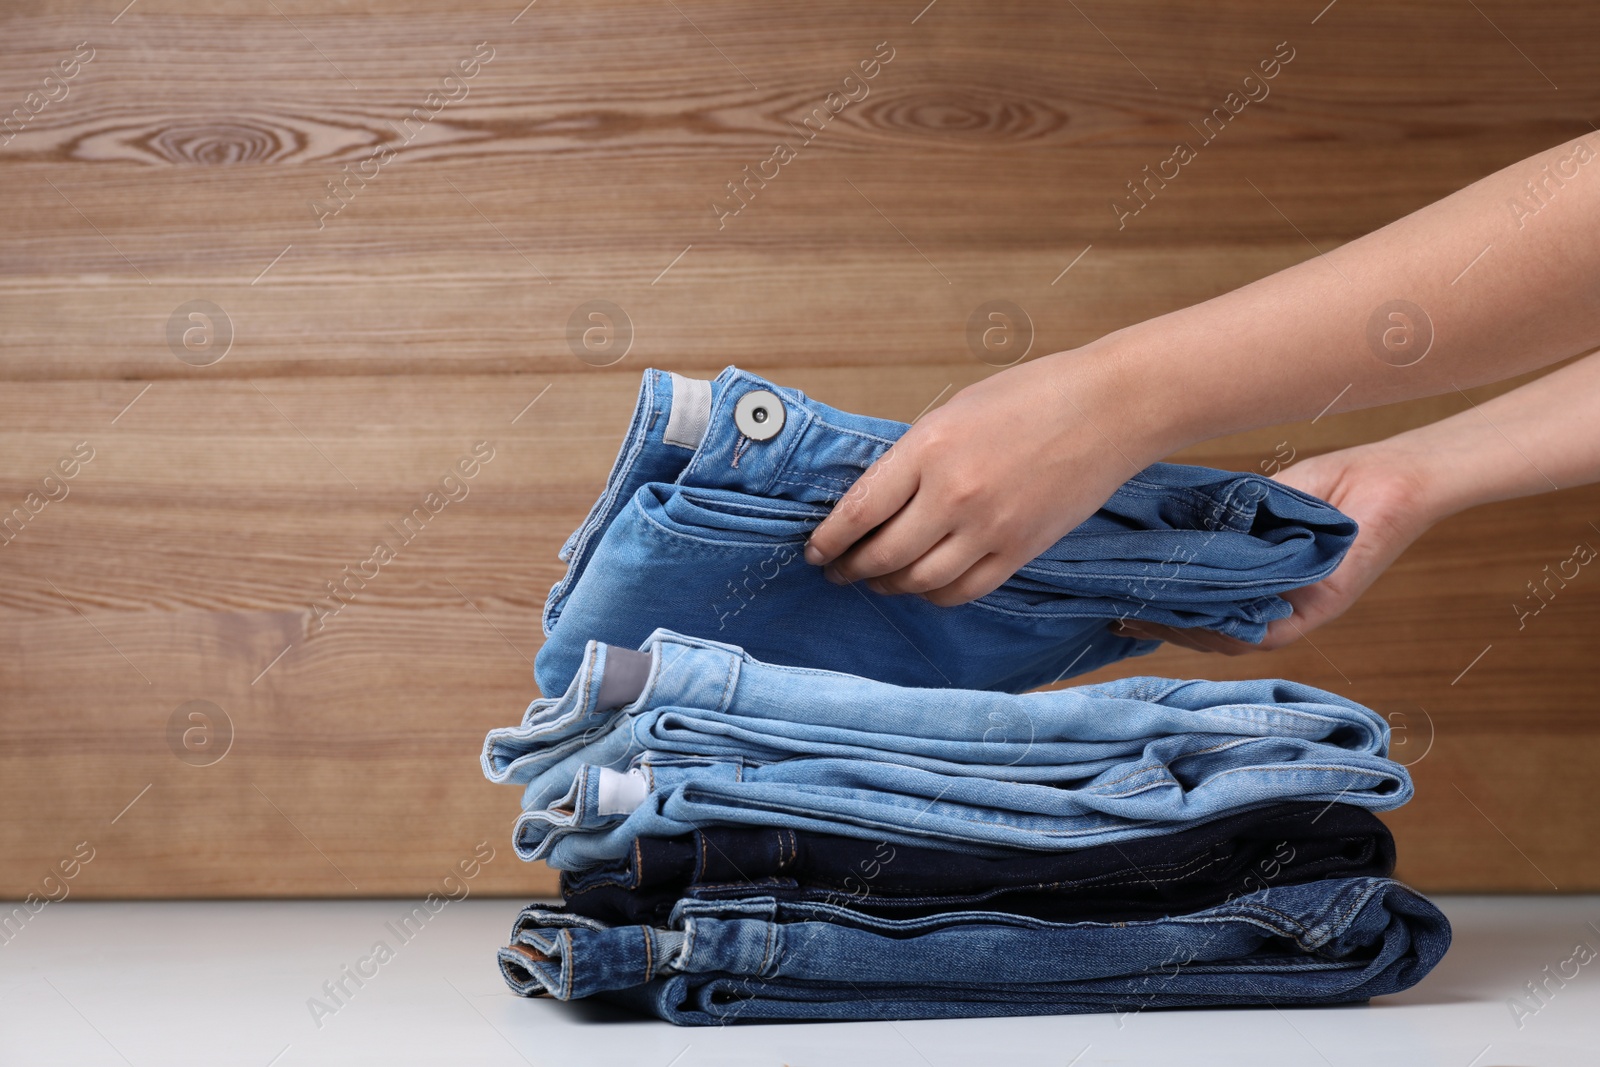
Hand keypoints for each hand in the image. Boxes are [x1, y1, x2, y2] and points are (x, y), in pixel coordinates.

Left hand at [803, 349, 1168, 606]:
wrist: (1110, 409)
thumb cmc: (1034, 396)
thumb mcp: (955, 411)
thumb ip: (914, 456)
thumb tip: (875, 499)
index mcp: (930, 449)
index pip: (858, 512)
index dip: (828, 540)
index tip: (815, 550)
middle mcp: (955, 495)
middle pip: (882, 555)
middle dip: (850, 569)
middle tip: (837, 570)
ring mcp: (990, 529)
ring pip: (919, 581)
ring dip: (888, 586)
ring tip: (876, 580)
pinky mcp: (1020, 551)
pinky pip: (963, 591)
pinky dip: (934, 595)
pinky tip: (924, 586)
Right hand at [1112, 443, 1438, 653]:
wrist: (1383, 478)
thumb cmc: (1326, 487)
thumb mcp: (1252, 504)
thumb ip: (1214, 527)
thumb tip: (1153, 535)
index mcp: (1257, 587)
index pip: (1201, 612)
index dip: (1160, 614)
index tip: (1120, 606)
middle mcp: (1274, 608)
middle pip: (1208, 634)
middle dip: (1162, 627)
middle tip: (1120, 614)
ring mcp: (1295, 613)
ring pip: (1230, 641)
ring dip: (1187, 631)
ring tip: (1147, 614)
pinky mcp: (1318, 610)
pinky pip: (1263, 633)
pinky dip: (1227, 628)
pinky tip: (1194, 616)